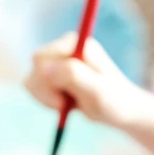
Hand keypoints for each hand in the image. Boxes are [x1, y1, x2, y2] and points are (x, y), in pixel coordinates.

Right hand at [24, 33, 146, 129]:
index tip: (62, 101)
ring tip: (67, 104)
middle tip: (65, 105)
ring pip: (31, 77)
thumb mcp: (97, 91)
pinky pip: (33, 85)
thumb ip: (72, 75)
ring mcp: (58, 59)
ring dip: (45, 97)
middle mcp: (65, 46)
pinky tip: (63, 104)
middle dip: (46, 90)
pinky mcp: (53, 72)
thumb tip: (43, 66)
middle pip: (35, 66)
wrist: (122, 110)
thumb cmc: (114, 101)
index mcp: (77, 44)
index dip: (46, 82)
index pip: (41, 58)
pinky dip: (44, 99)